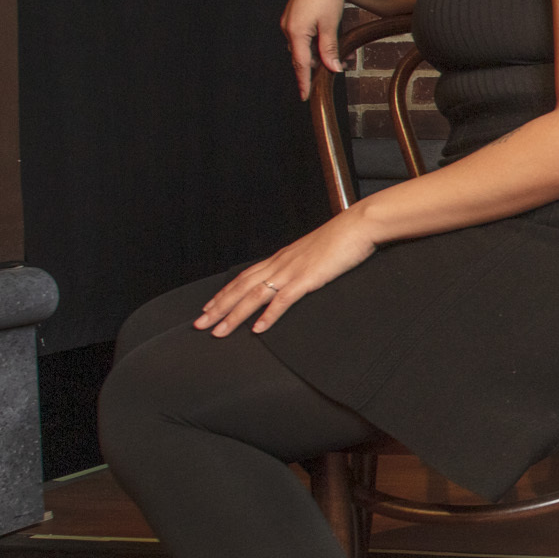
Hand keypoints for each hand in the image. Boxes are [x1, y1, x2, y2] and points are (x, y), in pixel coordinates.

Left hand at [195, 210, 379, 335]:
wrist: (358, 225)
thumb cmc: (342, 238)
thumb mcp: (315, 251)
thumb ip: (302, 264)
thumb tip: (297, 273)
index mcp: (281, 258)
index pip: (244, 277)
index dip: (224, 293)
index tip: (209, 307)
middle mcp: (280, 264)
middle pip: (240, 288)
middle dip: (218, 308)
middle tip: (199, 324)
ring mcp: (291, 271)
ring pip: (253, 296)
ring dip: (233, 315)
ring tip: (218, 332)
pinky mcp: (307, 279)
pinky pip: (282, 301)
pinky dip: (268, 316)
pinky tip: (257, 329)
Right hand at [281, 0, 349, 100]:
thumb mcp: (330, 25)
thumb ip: (329, 50)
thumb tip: (333, 69)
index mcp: (296, 32)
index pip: (300, 64)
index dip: (303, 82)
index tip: (304, 97)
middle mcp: (288, 28)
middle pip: (302, 57)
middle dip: (317, 66)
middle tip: (340, 67)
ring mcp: (288, 23)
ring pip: (303, 48)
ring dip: (317, 55)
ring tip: (340, 54)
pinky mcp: (293, 18)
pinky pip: (302, 38)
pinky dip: (314, 44)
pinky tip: (327, 42)